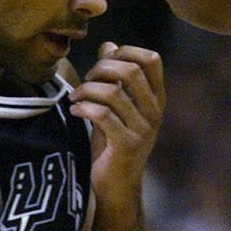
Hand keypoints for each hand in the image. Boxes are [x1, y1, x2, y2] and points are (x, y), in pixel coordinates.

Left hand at [69, 43, 163, 209]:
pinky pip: (102, 115)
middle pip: (131, 70)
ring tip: (75, 98)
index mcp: (156, 98)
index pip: (152, 59)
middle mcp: (154, 111)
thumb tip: (110, 45)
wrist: (117, 185)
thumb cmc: (113, 142)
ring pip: (112, 92)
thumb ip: (114, 77)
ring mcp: (143, 129)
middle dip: (101, 69)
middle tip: (85, 80)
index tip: (104, 61)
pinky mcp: (127, 144)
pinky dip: (83, 108)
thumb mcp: (115, 106)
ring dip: (86, 90)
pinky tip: (74, 111)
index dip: (126, 51)